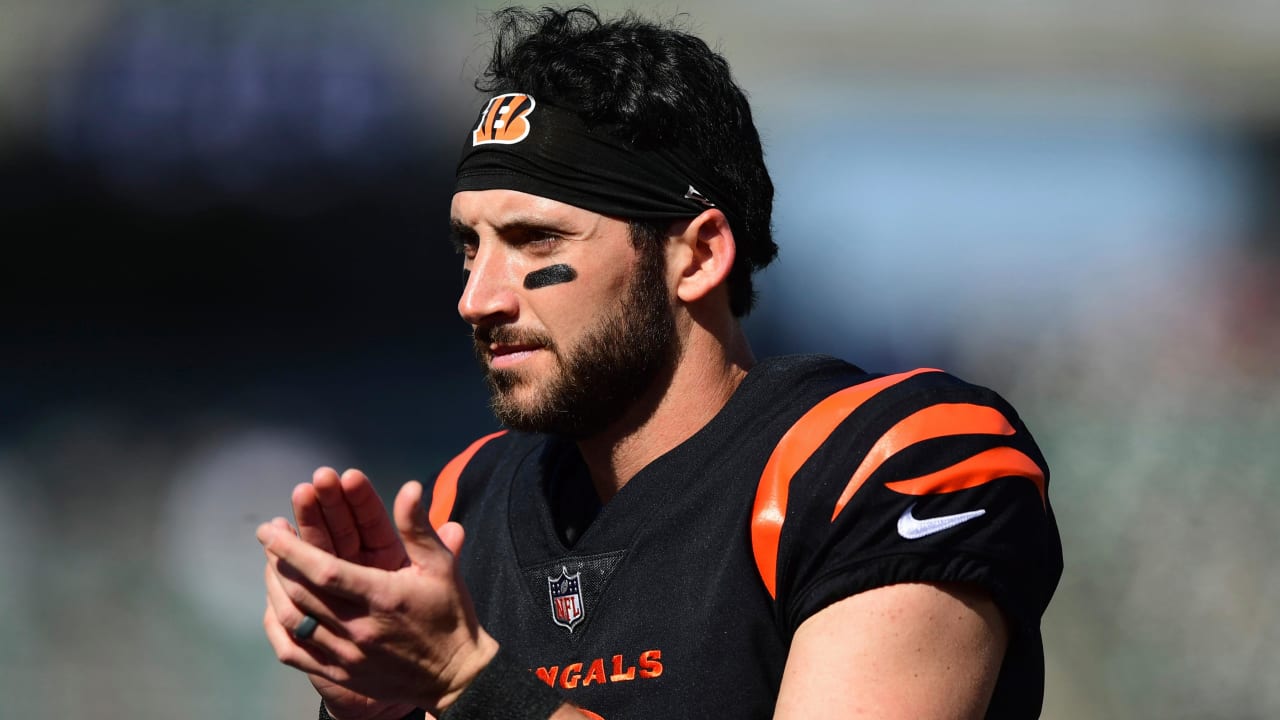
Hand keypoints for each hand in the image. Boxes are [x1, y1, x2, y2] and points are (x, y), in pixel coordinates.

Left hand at [260, 478, 495, 714]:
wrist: (456, 675)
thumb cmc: (449, 614)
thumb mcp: (441, 566)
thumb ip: (418, 527)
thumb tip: (409, 487)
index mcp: (382, 597)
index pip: (325, 571)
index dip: (293, 549)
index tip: (271, 530)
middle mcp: (358, 628)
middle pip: (302, 592)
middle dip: (278, 559)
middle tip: (269, 534)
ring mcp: (346, 655)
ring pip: (293, 620)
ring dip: (275, 588)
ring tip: (271, 563)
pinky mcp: (339, 674)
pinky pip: (294, 653)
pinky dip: (277, 627)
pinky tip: (273, 606)